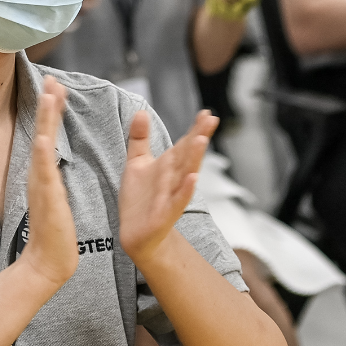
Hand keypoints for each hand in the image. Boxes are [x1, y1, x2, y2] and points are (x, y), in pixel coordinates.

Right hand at [16, 76, 78, 291]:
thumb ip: (53, 176)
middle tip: (52, 77)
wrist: (48, 260)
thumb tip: (54, 161)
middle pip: (42, 131)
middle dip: (47, 104)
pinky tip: (42, 138)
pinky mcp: (46, 198)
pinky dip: (41, 154)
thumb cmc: (54, 230)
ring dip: (45, 120)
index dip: (52, 109)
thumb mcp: (55, 194)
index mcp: (44, 171)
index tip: (56, 84)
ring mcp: (41, 184)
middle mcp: (39, 173)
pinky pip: (42, 172)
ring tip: (48, 96)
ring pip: (42, 144)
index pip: (48, 132)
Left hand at [118, 109, 216, 265]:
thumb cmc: (139, 198)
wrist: (135, 234)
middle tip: (210, 120)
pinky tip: (193, 178)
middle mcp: (174, 179)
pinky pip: (177, 201)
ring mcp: (171, 196)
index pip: (184, 144)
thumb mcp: (136, 163)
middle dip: (198, 138)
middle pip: (188, 156)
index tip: (206, 113)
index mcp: (169, 166)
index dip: (195, 129)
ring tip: (201, 140)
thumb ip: (140, 138)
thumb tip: (141, 111)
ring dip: (194, 159)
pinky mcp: (165, 214)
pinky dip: (185, 190)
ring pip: (185, 175)